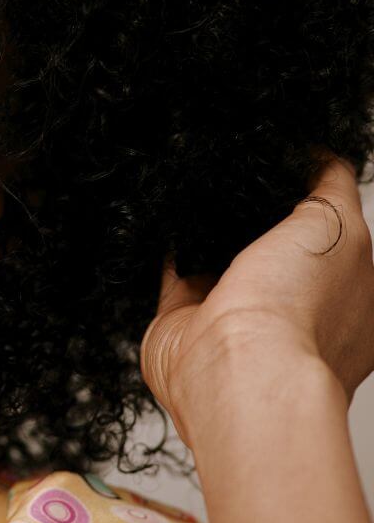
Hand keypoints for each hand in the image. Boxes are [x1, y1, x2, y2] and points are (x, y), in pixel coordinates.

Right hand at [140, 155, 373, 444]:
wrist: (235, 366)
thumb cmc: (298, 310)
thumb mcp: (339, 223)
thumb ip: (332, 184)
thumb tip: (318, 156)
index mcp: (352, 301)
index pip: (340, 243)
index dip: (319, 205)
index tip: (295, 168)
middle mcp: (295, 312)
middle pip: (279, 250)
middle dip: (261, 216)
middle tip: (244, 176)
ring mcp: (239, 317)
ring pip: (227, 258)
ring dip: (214, 229)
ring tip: (204, 188)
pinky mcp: (186, 317)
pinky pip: (177, 270)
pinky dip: (173, 244)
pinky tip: (171, 217)